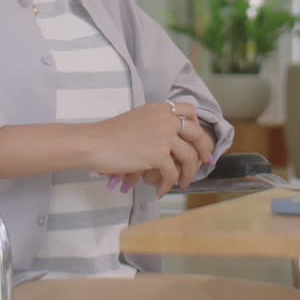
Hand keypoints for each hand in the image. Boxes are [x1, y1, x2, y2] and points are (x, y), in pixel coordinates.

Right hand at [88, 101, 212, 195]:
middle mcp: (165, 119)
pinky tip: (162, 190)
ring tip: (183, 182)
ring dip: (188, 172)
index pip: (189, 111)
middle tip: (204, 162)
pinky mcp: (159, 154)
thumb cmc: (108, 134)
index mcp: (159, 109)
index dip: (197, 126)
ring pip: (189, 156)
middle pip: (196, 134)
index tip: (197, 139)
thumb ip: (154, 123)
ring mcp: (164, 136)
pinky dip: (169, 184)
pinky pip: (172, 173)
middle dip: (204, 150)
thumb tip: (166, 139)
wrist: (95, 143)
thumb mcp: (136, 119)